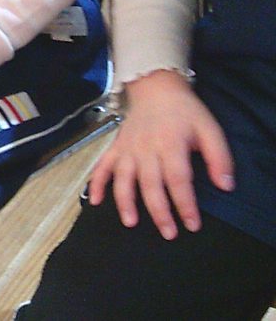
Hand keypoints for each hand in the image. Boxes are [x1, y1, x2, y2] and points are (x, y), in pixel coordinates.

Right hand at [88, 70, 233, 238]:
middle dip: (159, 211)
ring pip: (123, 178)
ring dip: (125, 201)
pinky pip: (102, 166)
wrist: (155, 87)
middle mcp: (145, 148)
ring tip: (131, 223)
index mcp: (170, 144)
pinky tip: (96, 201)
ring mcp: (127, 148)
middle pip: (150, 184)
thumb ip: (219, 158)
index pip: (178, 179)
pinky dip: (96, 183)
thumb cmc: (184, 111)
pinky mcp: (116, 147)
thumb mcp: (210, 129)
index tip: (192, 224)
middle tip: (169, 233)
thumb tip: (225, 186)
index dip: (185, 204)